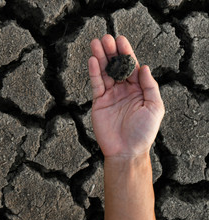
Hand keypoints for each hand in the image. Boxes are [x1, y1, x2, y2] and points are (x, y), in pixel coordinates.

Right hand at [88, 35, 164, 159]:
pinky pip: (96, 84)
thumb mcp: (155, 107)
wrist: (126, 151)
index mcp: (138, 89)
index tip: (121, 40)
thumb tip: (144, 67)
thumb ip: (150, 86)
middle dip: (111, 52)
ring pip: (105, 72)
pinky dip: (94, 72)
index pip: (131, 67)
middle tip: (105, 38)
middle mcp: (124, 90)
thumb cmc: (143, 132)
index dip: (126, 53)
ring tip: (96, 44)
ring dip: (100, 58)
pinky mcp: (99, 102)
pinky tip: (93, 61)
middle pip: (116, 66)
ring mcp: (110, 95)